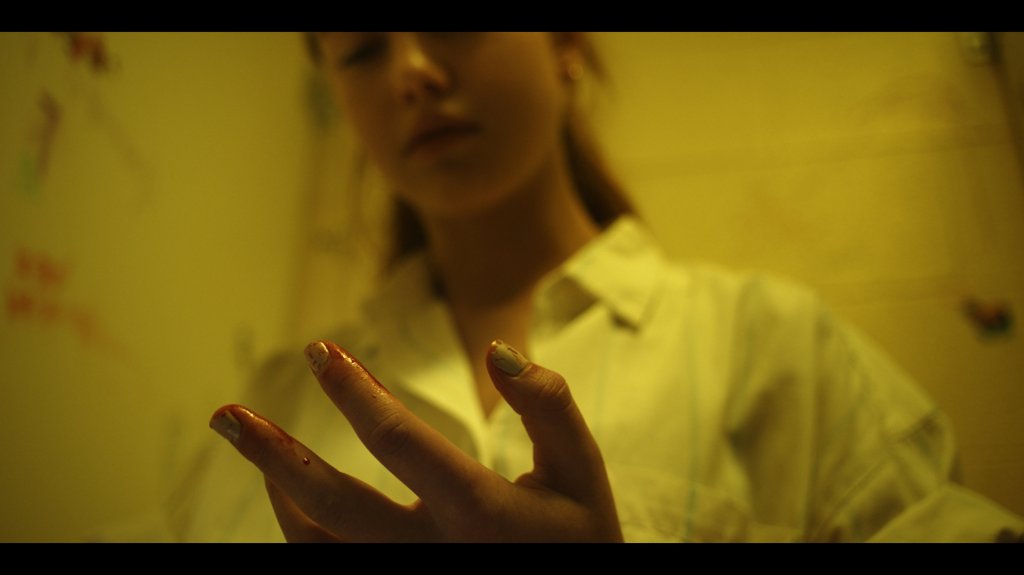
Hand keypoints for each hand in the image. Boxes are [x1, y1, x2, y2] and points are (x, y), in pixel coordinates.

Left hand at [209, 339, 622, 541]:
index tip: (321, 350)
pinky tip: (292, 496)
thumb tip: (498, 349)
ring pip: (318, 546)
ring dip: (278, 493)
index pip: (399, 441)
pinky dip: (301, 530)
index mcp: (479, 513)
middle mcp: (432, 553)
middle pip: (331, 506)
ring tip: (258, 449)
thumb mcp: (582, 471)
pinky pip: (330, 566)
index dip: (353, 390)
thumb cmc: (580, 539)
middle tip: (226, 415)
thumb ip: (547, 407)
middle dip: (272, 454)